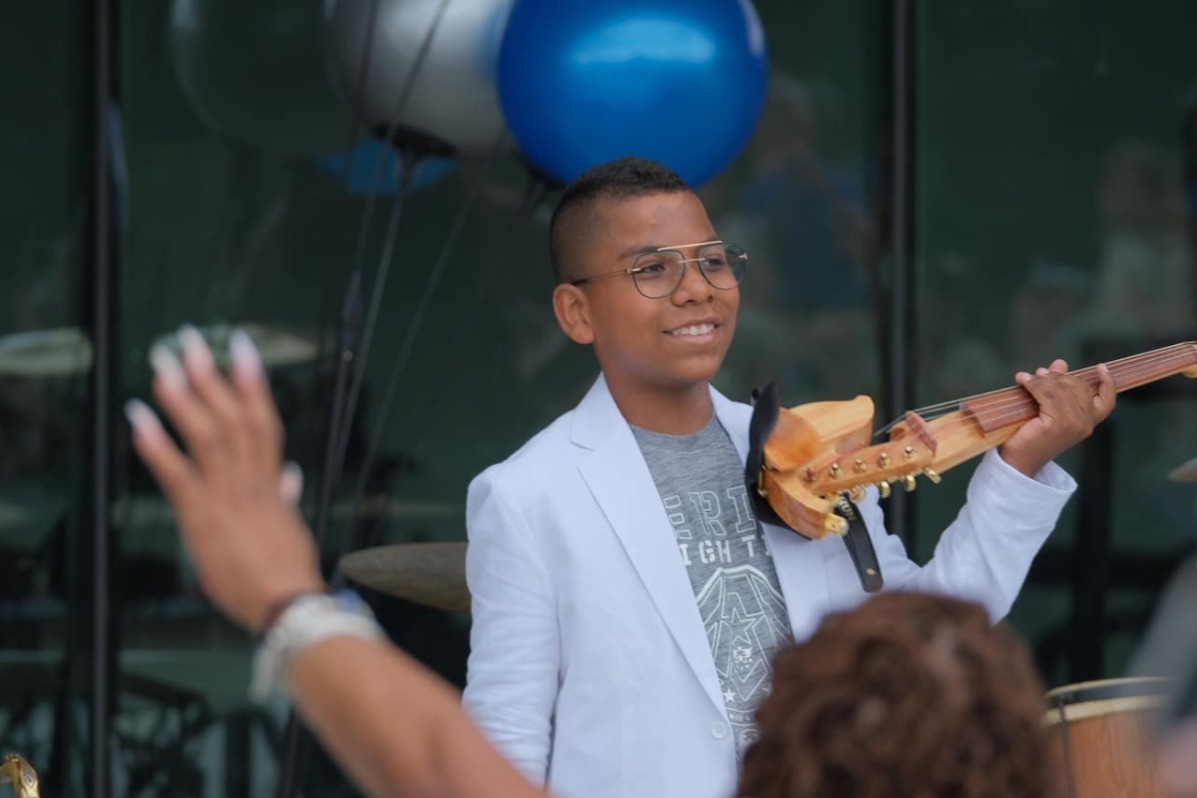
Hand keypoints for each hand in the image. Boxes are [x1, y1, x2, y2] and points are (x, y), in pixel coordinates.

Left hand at [127, 326, 324, 633]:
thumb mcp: (291, 527)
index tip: (241, 348)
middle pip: (232, 414)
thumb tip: (292, 475)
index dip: (252, 381)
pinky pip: (177, 473)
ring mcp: (226, 495)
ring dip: (184, 396)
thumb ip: (287, 497)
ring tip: (164, 365)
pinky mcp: (202, 517)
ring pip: (208, 434)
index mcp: (270, 481)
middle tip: (190, 339)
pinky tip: (139, 417)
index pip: (264, 418)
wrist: (286, 601)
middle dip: (210, 374)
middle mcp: (250, 479)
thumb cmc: (288, 571)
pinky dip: (157, 444)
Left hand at [998, 359, 1115, 476]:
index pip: (1107, 401)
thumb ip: (1058, 387)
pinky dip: (1034, 385)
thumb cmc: (1033, 436)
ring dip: (1042, 379)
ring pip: (1062, 388)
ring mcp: (1072, 424)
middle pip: (1078, 386)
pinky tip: (1023, 381)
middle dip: (1058, 377)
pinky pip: (1047, 394)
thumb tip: (1060, 363)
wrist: (1019, 461)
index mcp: (1089, 422)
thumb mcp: (1049, 408)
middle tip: (1039, 373)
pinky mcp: (1056, 424)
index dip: (1107, 382)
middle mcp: (1085, 423)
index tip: (1101, 367)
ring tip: (1028, 378)